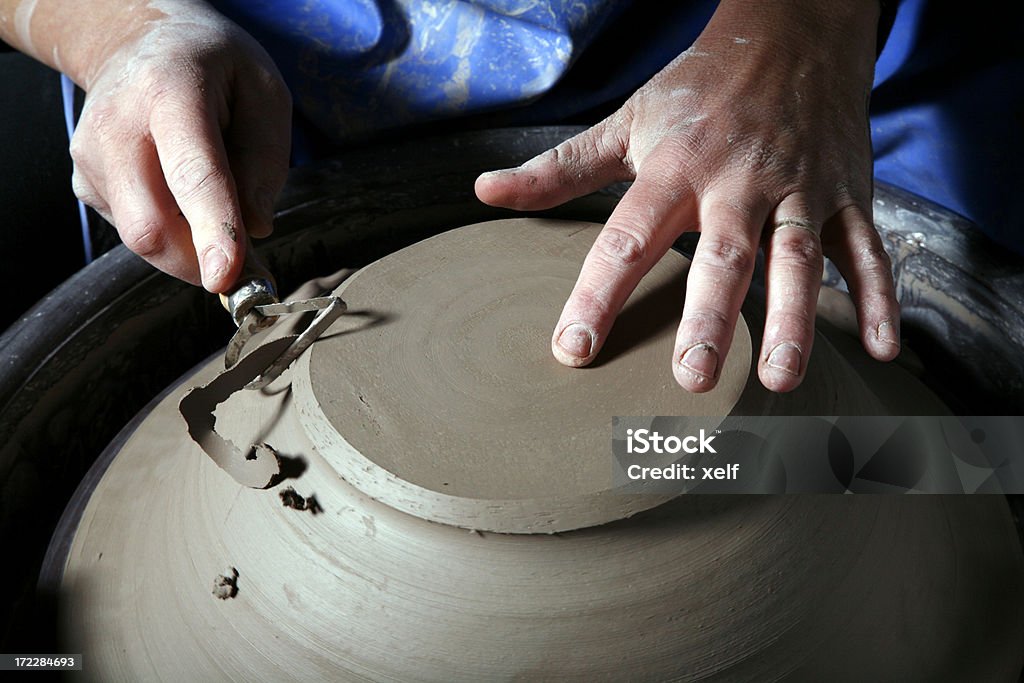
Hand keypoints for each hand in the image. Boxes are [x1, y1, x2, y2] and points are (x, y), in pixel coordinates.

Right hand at [68, 5, 290, 291]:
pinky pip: (135, 232)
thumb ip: (265, 164)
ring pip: (141, 238)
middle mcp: (118, 125)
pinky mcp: (85, 183)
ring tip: (217, 211)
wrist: (140, 42)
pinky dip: (171, 234)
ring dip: (190, 249)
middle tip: (248, 266)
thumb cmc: (215, 70)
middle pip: (152, 225)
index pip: (191, 174)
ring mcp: (91, 156)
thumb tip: (254, 230)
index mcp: (171, 92)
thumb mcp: (265, 95)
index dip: (212, 232)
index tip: (225, 278)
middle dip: (202, 260)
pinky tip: (182, 195)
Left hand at [476, 0, 898, 392]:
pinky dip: (881, 297)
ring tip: (781, 377)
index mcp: (676, 167)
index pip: (628, 236)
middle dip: (708, 317)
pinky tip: (884, 349)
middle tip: (692, 379)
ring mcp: (800, 188)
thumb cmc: (699, 87)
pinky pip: (868, 249)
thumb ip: (560, 168)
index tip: (574, 350)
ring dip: (795, 319)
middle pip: (723, 255)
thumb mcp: (626, 121)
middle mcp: (739, 181)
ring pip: (799, 259)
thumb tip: (486, 190)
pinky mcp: (847, 193)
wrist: (794, 31)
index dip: (598, 294)